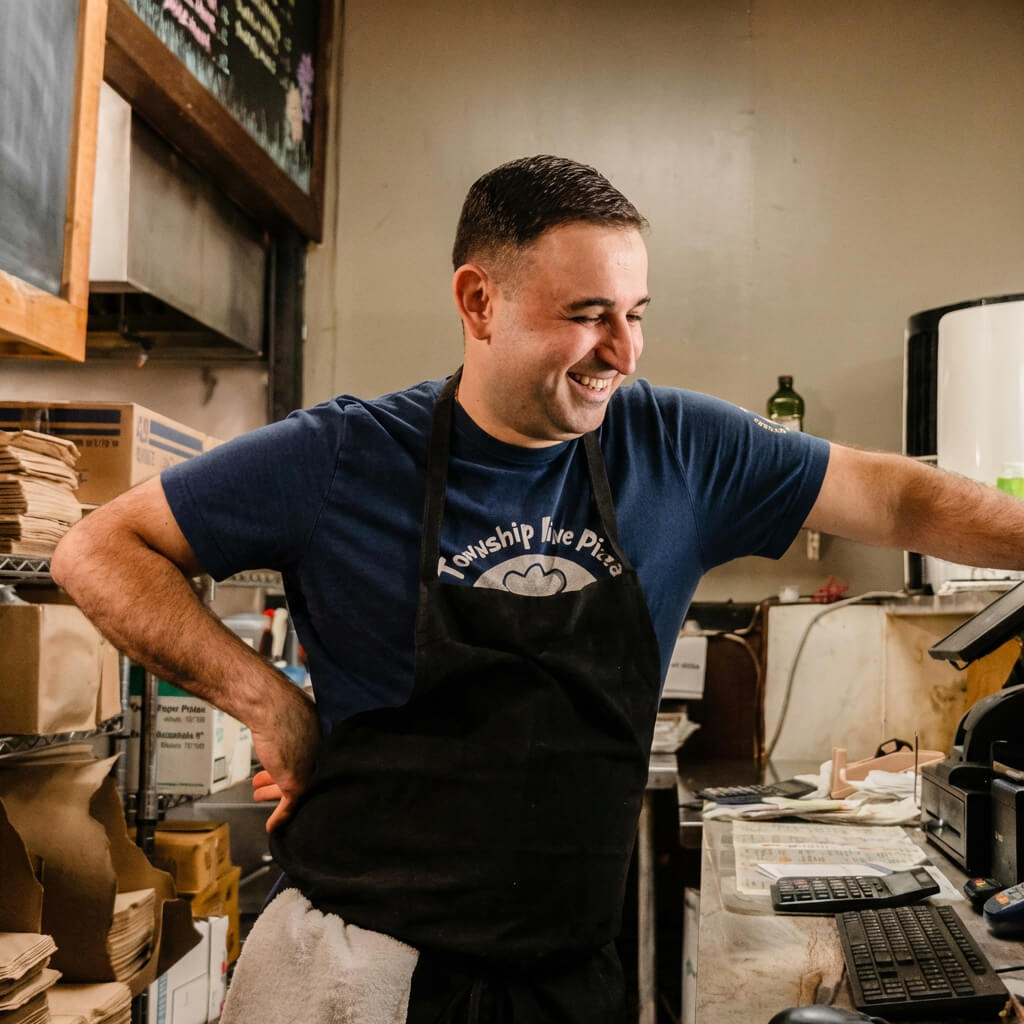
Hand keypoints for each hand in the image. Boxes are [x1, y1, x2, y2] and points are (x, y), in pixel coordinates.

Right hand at [248, 680, 319, 832]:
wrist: (270, 706)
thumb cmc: (282, 705)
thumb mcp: (298, 718)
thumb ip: (301, 728)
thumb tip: (292, 729)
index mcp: (325, 739)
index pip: (316, 760)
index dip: (301, 765)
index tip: (287, 767)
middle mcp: (322, 756)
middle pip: (306, 775)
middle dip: (282, 780)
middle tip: (270, 784)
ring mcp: (311, 770)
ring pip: (297, 792)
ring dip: (275, 795)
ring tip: (261, 795)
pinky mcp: (297, 782)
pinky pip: (289, 806)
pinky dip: (279, 817)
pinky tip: (272, 824)